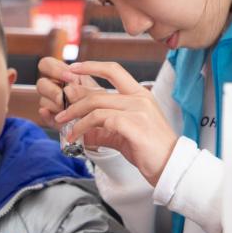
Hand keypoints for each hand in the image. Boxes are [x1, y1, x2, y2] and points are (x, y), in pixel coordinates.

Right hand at [35, 57, 103, 131]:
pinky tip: (56, 117)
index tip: (70, 78)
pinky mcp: (52, 119)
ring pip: (43, 100)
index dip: (54, 69)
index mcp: (64, 74)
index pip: (46, 64)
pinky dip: (48, 116)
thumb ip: (83, 90)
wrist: (103, 120)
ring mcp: (52, 103)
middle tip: (63, 97)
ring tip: (70, 110)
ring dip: (56, 105)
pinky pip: (44, 116)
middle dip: (52, 90)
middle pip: (40, 83)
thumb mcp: (96, 93)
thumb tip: (68, 90)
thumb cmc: (101, 101)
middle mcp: (54, 87)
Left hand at [53, 60, 177, 185]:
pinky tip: (78, 138)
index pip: (114, 70)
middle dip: (74, 102)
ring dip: (76, 118)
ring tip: (67, 129)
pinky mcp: (133, 125)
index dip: (91, 66)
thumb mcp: (126, 132)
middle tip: (61, 112)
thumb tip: (82, 126)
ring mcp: (138, 110)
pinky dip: (84, 128)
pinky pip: (101, 121)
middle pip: (98, 93)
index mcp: (140, 94)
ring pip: (96, 106)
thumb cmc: (149, 150)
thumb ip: (105, 125)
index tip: (73, 68)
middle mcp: (139, 98)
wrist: (170, 166)